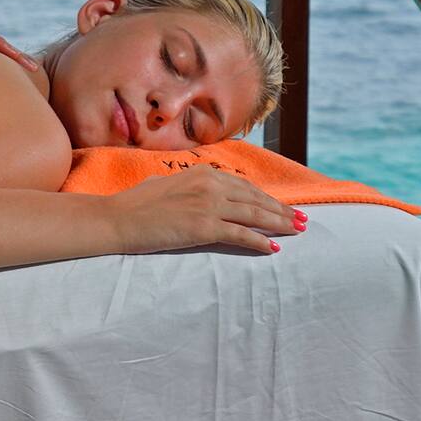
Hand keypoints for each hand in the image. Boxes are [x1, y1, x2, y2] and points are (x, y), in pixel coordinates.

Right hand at [107, 165, 303, 255]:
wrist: (118, 218)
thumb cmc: (136, 204)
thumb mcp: (169, 185)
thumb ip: (192, 187)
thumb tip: (204, 194)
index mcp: (203, 173)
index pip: (244, 186)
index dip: (267, 198)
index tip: (283, 206)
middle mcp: (210, 184)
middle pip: (255, 199)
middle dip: (281, 210)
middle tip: (302, 219)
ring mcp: (208, 205)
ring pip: (254, 215)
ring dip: (279, 224)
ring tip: (297, 231)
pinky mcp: (204, 227)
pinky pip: (240, 235)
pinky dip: (259, 241)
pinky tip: (273, 248)